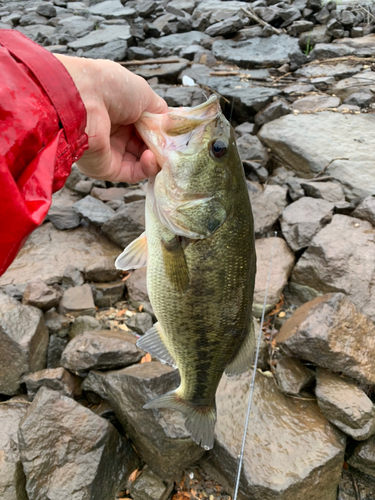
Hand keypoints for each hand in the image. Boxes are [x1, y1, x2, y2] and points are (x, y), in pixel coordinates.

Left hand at [54, 54, 167, 182]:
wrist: (82, 99)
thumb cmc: (111, 88)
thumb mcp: (143, 92)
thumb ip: (159, 111)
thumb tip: (169, 124)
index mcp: (121, 111)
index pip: (147, 126)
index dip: (161, 130)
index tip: (174, 133)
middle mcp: (115, 131)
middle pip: (145, 145)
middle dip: (161, 145)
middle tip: (173, 145)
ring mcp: (110, 151)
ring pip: (142, 161)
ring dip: (156, 157)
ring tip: (162, 151)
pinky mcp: (107, 168)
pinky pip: (133, 172)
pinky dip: (146, 167)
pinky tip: (151, 157)